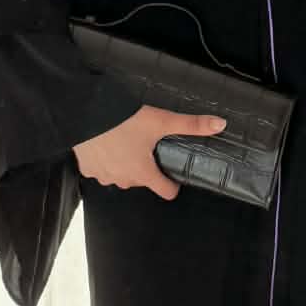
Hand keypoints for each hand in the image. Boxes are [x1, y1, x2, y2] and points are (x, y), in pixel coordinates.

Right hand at [73, 106, 226, 197]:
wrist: (84, 113)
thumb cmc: (122, 120)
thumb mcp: (161, 120)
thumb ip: (191, 125)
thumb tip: (221, 125)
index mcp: (144, 173)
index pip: (166, 192)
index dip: (172, 183)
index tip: (172, 172)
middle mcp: (124, 179)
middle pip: (142, 180)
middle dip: (146, 166)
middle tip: (145, 145)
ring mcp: (103, 176)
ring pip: (121, 175)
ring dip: (124, 163)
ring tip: (124, 142)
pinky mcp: (87, 169)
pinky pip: (100, 169)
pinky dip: (104, 159)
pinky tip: (105, 143)